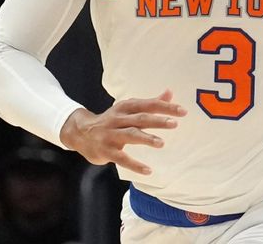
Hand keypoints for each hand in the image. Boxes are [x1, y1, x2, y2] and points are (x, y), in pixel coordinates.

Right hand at [59, 89, 186, 174]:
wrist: (79, 132)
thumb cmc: (111, 120)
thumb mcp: (127, 109)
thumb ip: (150, 103)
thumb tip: (170, 93)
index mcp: (125, 107)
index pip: (147, 105)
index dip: (165, 107)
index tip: (182, 111)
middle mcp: (118, 119)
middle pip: (140, 118)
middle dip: (157, 120)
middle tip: (174, 124)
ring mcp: (111, 135)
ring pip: (130, 135)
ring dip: (146, 138)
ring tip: (161, 143)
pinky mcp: (106, 151)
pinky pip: (122, 158)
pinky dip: (135, 165)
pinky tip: (148, 170)